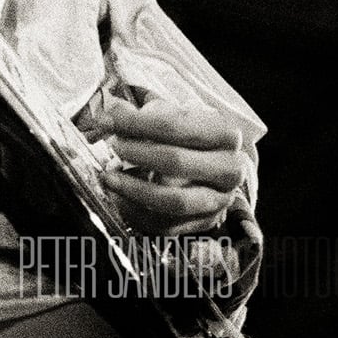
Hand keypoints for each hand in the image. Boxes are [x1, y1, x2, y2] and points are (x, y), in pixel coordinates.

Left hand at [90, 99, 246, 235]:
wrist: (211, 165)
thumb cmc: (188, 137)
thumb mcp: (172, 115)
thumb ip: (143, 114)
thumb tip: (115, 112)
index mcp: (225, 134)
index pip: (176, 126)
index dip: (136, 123)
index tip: (107, 121)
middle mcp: (229, 168)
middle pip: (176, 162)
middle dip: (136, 154)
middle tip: (113, 147)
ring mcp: (220, 199)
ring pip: (174, 201)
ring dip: (134, 189)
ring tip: (109, 177)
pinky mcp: (205, 223)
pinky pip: (167, 225)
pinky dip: (137, 213)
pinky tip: (118, 197)